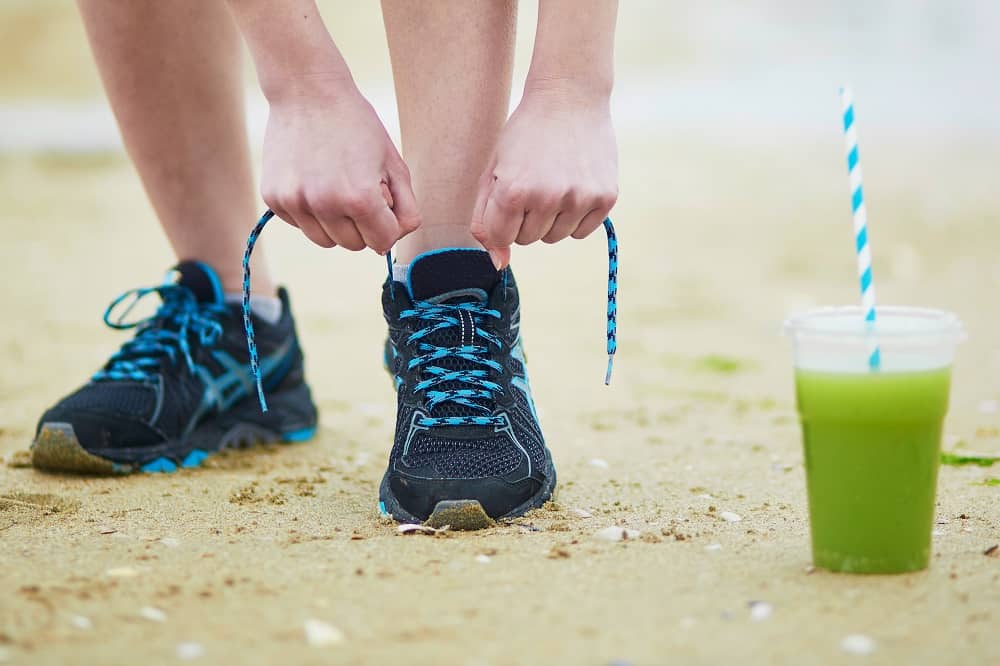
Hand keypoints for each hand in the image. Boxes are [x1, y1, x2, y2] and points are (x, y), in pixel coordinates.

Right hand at [261, 85, 420, 252]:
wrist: (307, 90)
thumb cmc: (357, 125)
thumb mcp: (394, 164)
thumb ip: (405, 208)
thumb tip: (393, 240)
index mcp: (360, 199)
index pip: (383, 243)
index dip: (387, 224)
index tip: (382, 200)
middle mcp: (324, 205)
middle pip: (354, 245)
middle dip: (363, 225)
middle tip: (357, 187)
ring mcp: (295, 203)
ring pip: (326, 241)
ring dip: (336, 224)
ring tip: (335, 185)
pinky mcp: (273, 198)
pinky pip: (301, 225)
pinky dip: (311, 212)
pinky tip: (313, 179)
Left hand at [471, 85, 617, 268]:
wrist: (570, 97)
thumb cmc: (524, 135)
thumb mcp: (493, 171)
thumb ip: (486, 219)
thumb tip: (500, 264)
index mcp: (512, 191)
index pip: (502, 238)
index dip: (503, 218)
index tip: (510, 194)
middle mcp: (547, 198)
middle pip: (528, 240)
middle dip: (525, 217)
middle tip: (534, 181)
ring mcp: (579, 198)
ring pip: (555, 237)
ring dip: (551, 218)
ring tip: (554, 181)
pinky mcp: (605, 197)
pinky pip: (582, 231)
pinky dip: (575, 216)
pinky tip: (574, 185)